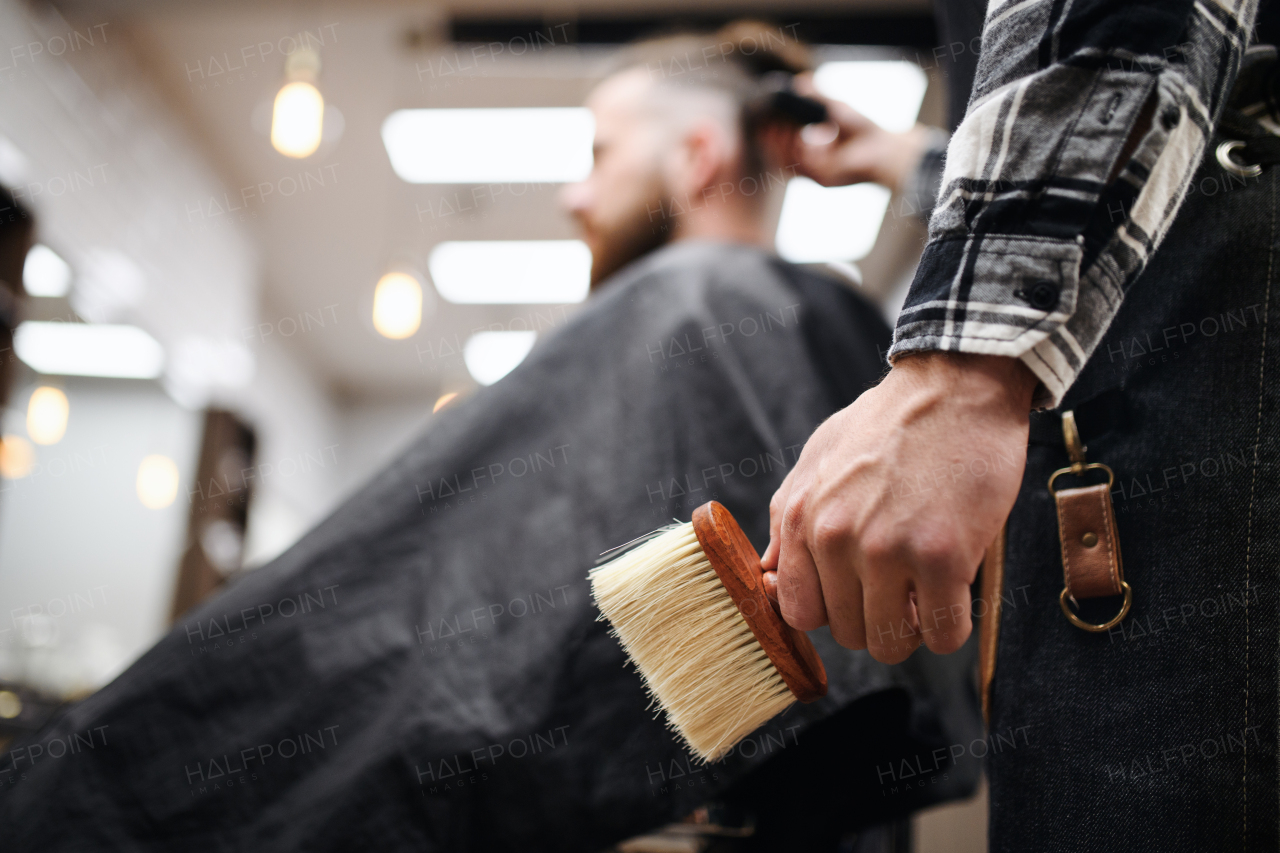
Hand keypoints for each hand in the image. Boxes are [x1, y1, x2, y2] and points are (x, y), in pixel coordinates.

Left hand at [760, 352, 1036, 662]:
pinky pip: (943, 634)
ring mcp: (888, 550)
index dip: (832, 613)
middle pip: (848, 633)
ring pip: (892, 643)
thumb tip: (770, 572)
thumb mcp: (818, 458)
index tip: (857, 598)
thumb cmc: (888, 423)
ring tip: (927, 592)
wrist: (954, 387)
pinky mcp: (943, 556)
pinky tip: (955, 592)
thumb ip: (790, 518)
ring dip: (913, 630)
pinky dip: (951, 627)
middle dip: (877, 620)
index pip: (799, 612)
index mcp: (803, 517)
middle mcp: (836, 539)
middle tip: (901, 588)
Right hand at [779, 75, 933, 193]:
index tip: (766, 120)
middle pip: (780, 158)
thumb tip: (798, 81)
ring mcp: (816, 176)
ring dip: (781, 146)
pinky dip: (799, 151)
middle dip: (772, 141)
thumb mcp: (835, 108)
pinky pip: (803, 166)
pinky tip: (801, 137)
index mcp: (812, 156)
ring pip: (787, 164)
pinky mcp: (824, 180)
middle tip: (770, 124)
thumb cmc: (864, 132)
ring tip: (783, 127)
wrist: (886, 148)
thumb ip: (816, 97)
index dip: (771, 136)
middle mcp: (811, 168)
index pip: (783, 149)